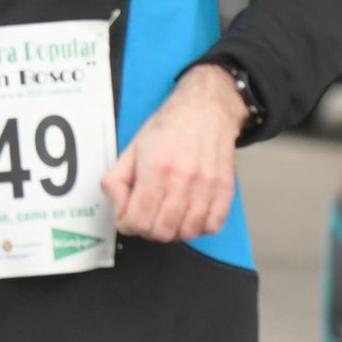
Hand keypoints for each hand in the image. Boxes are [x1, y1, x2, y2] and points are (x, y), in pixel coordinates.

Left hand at [101, 64, 246, 243]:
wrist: (206, 108)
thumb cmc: (170, 126)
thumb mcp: (132, 148)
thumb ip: (117, 180)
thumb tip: (118, 206)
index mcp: (155, 168)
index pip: (138, 219)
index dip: (127, 225)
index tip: (127, 218)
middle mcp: (182, 179)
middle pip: (162, 231)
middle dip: (148, 230)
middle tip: (147, 217)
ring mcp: (206, 186)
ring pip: (187, 232)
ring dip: (173, 231)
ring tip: (167, 215)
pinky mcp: (225, 189)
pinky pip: (212, 226)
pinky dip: (198, 227)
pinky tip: (189, 214)